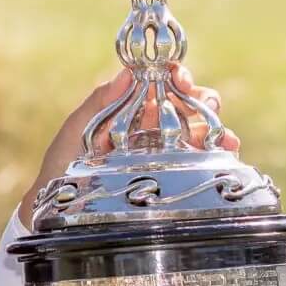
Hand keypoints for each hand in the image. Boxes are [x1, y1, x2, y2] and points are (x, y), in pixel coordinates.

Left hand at [18, 62, 238, 224]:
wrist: (58, 213)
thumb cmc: (62, 170)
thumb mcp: (75, 133)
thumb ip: (98, 102)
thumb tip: (127, 72)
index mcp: (131, 111)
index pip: (162, 85)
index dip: (176, 76)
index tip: (180, 77)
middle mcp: (153, 130)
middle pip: (189, 105)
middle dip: (203, 98)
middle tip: (205, 103)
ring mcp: (166, 155)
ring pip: (202, 132)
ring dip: (218, 128)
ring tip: (226, 138)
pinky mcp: (174, 180)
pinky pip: (203, 164)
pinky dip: (220, 156)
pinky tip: (227, 156)